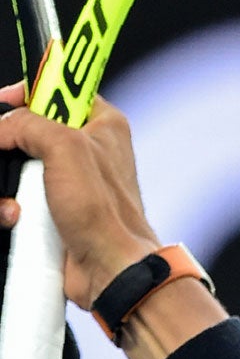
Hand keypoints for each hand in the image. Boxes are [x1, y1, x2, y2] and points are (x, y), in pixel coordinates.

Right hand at [0, 83, 160, 307]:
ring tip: (17, 200)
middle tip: (5, 153)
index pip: (56, 89)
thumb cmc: (105, 214)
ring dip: (6, 181)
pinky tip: (16, 217)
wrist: (110, 269)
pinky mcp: (52, 209)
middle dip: (8, 144)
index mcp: (101, 125)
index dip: (26, 93)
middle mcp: (86, 149)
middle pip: (26, 128)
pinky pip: (14, 196)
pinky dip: (7, 206)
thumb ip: (27, 123)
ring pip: (14, 164)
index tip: (5, 102)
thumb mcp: (65, 147)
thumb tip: (1, 127)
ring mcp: (67, 181)